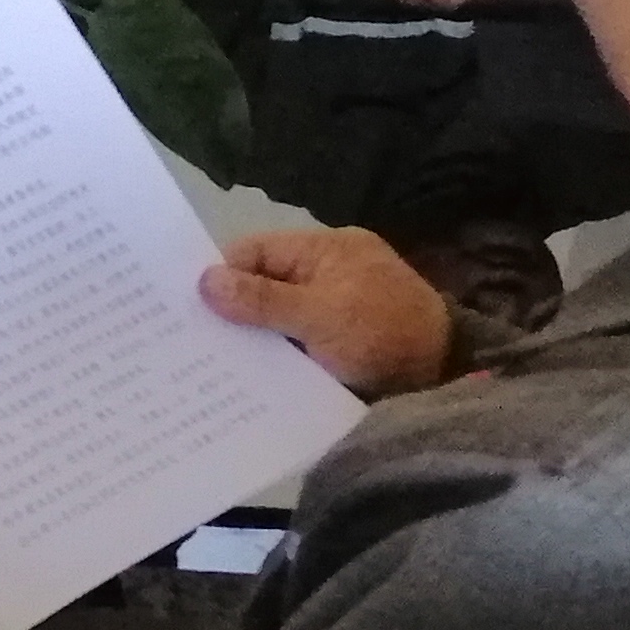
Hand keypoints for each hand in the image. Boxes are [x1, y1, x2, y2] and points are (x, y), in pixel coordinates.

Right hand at [200, 227, 458, 395]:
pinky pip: (296, 343)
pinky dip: (276, 358)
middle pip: (264, 284)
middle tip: (188, 342)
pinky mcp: (341, 344)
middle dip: (232, 310)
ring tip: (207, 366)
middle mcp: (328, 273)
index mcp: (325, 250)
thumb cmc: (383, 334)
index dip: (221, 275)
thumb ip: (262, 300)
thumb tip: (204, 281)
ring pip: (278, 317)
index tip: (184, 307)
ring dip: (253, 339)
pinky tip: (246, 380)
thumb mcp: (319, 316)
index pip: (256, 251)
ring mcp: (336, 309)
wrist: (445, 378)